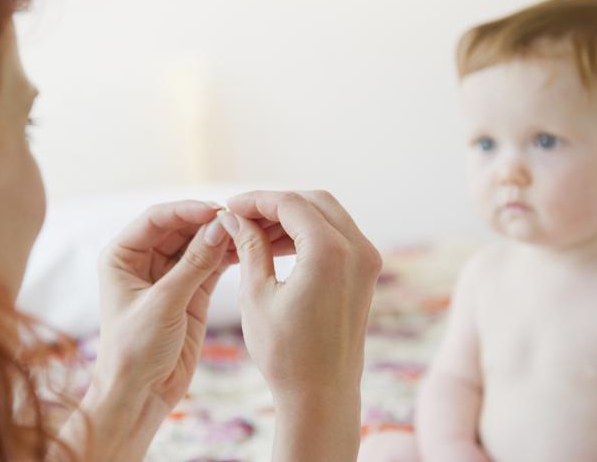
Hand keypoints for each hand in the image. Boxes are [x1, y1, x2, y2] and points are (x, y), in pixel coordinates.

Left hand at [94, 200, 229, 407]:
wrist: (140, 395)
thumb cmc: (135, 350)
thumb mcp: (164, 304)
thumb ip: (193, 264)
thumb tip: (220, 227)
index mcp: (122, 256)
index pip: (155, 219)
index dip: (186, 210)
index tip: (216, 210)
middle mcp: (143, 261)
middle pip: (180, 228)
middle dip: (207, 222)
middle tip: (239, 220)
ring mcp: (168, 276)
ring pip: (198, 245)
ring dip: (220, 238)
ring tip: (248, 231)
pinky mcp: (190, 293)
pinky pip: (210, 266)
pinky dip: (226, 257)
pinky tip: (246, 249)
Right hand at [218, 190, 381, 461]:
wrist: (322, 395)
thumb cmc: (285, 352)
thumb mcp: (257, 294)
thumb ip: (248, 246)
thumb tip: (232, 217)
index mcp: (330, 252)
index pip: (289, 204)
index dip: (255, 200)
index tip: (229, 207)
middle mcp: (357, 249)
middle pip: (313, 201)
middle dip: (275, 204)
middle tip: (241, 217)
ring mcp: (367, 261)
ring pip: (327, 216)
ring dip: (292, 218)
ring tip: (254, 232)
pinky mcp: (366, 274)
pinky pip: (337, 236)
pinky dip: (308, 234)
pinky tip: (278, 246)